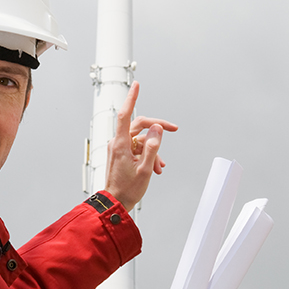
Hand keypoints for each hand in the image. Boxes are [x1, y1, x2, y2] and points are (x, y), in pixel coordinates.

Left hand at [103, 82, 177, 211]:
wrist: (115, 203)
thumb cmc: (128, 189)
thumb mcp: (145, 169)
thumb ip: (153, 148)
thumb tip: (157, 129)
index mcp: (120, 144)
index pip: (126, 114)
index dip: (132, 98)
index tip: (137, 85)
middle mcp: (117, 143)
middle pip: (139, 126)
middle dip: (157, 129)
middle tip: (173, 129)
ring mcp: (118, 148)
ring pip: (140, 139)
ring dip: (153, 149)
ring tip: (160, 166)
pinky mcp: (120, 154)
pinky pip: (137, 148)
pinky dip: (147, 154)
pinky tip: (156, 167)